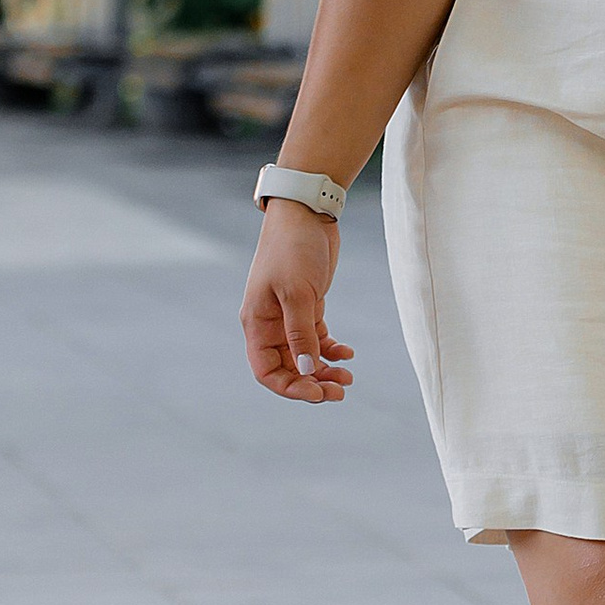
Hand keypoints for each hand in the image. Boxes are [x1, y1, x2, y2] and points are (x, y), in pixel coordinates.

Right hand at [241, 203, 352, 402]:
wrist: (306, 211)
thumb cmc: (293, 248)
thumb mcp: (298, 292)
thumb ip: (301, 334)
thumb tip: (307, 371)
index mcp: (257, 323)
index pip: (266, 371)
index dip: (290, 387)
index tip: (317, 393)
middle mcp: (270, 324)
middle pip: (287, 368)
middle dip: (311, 383)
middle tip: (340, 391)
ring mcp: (288, 315)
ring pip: (304, 356)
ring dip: (323, 370)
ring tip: (347, 377)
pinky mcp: (307, 305)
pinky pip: (316, 338)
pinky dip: (330, 350)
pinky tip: (347, 354)